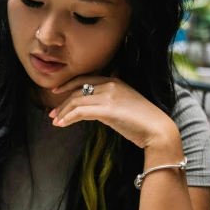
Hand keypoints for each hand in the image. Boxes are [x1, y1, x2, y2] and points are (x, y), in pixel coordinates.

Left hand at [49, 75, 177, 149]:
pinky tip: (62, 124)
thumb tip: (95, 108)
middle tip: (52, 113)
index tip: (56, 92)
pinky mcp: (107, 109)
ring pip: (76, 101)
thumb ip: (110, 101)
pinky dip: (68, 118)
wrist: (157, 130)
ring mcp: (108, 96)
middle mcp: (110, 84)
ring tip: (55, 121)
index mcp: (115, 81)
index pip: (85, 79)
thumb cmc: (142, 122)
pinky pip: (80, 111)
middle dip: (62, 102)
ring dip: (62, 112)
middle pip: (77, 90)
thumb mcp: (125, 105)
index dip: (68, 85)